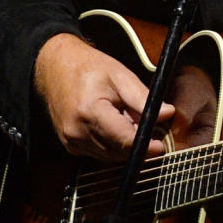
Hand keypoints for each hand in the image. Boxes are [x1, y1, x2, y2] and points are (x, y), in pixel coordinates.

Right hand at [34, 32, 173, 161]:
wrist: (55, 67)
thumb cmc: (88, 68)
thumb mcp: (120, 76)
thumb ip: (143, 98)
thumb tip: (166, 113)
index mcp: (90, 112)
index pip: (123, 140)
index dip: (145, 146)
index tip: (159, 146)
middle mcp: (77, 131)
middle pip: (118, 151)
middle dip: (136, 143)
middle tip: (146, 125)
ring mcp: (71, 140)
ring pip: (109, 156)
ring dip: (123, 144)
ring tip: (125, 118)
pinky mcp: (70, 145)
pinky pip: (98, 153)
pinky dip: (110, 143)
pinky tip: (111, 123)